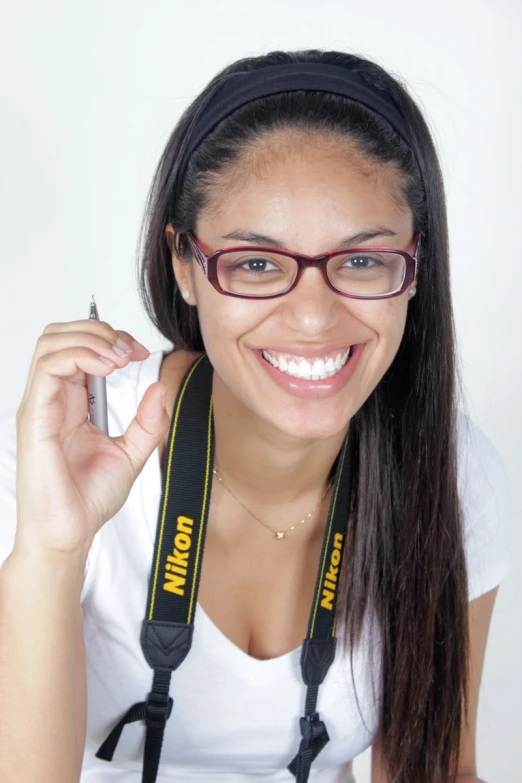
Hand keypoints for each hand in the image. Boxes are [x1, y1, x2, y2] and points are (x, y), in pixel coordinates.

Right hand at [14, 320, 169, 556]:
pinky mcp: (35, 417)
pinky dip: (79, 356)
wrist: (69, 534)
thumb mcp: (131, 454)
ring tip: (118, 356)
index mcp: (70, 404)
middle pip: (60, 336)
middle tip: (128, 348)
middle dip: (98, 330)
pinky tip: (107, 367)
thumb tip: (159, 387)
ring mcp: (40, 405)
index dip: (110, 340)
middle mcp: (51, 399)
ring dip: (90, 338)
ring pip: (50, 343)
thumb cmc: (87, 500)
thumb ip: (148, 422)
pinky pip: (47, 368)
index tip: (140, 352)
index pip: (79, 349)